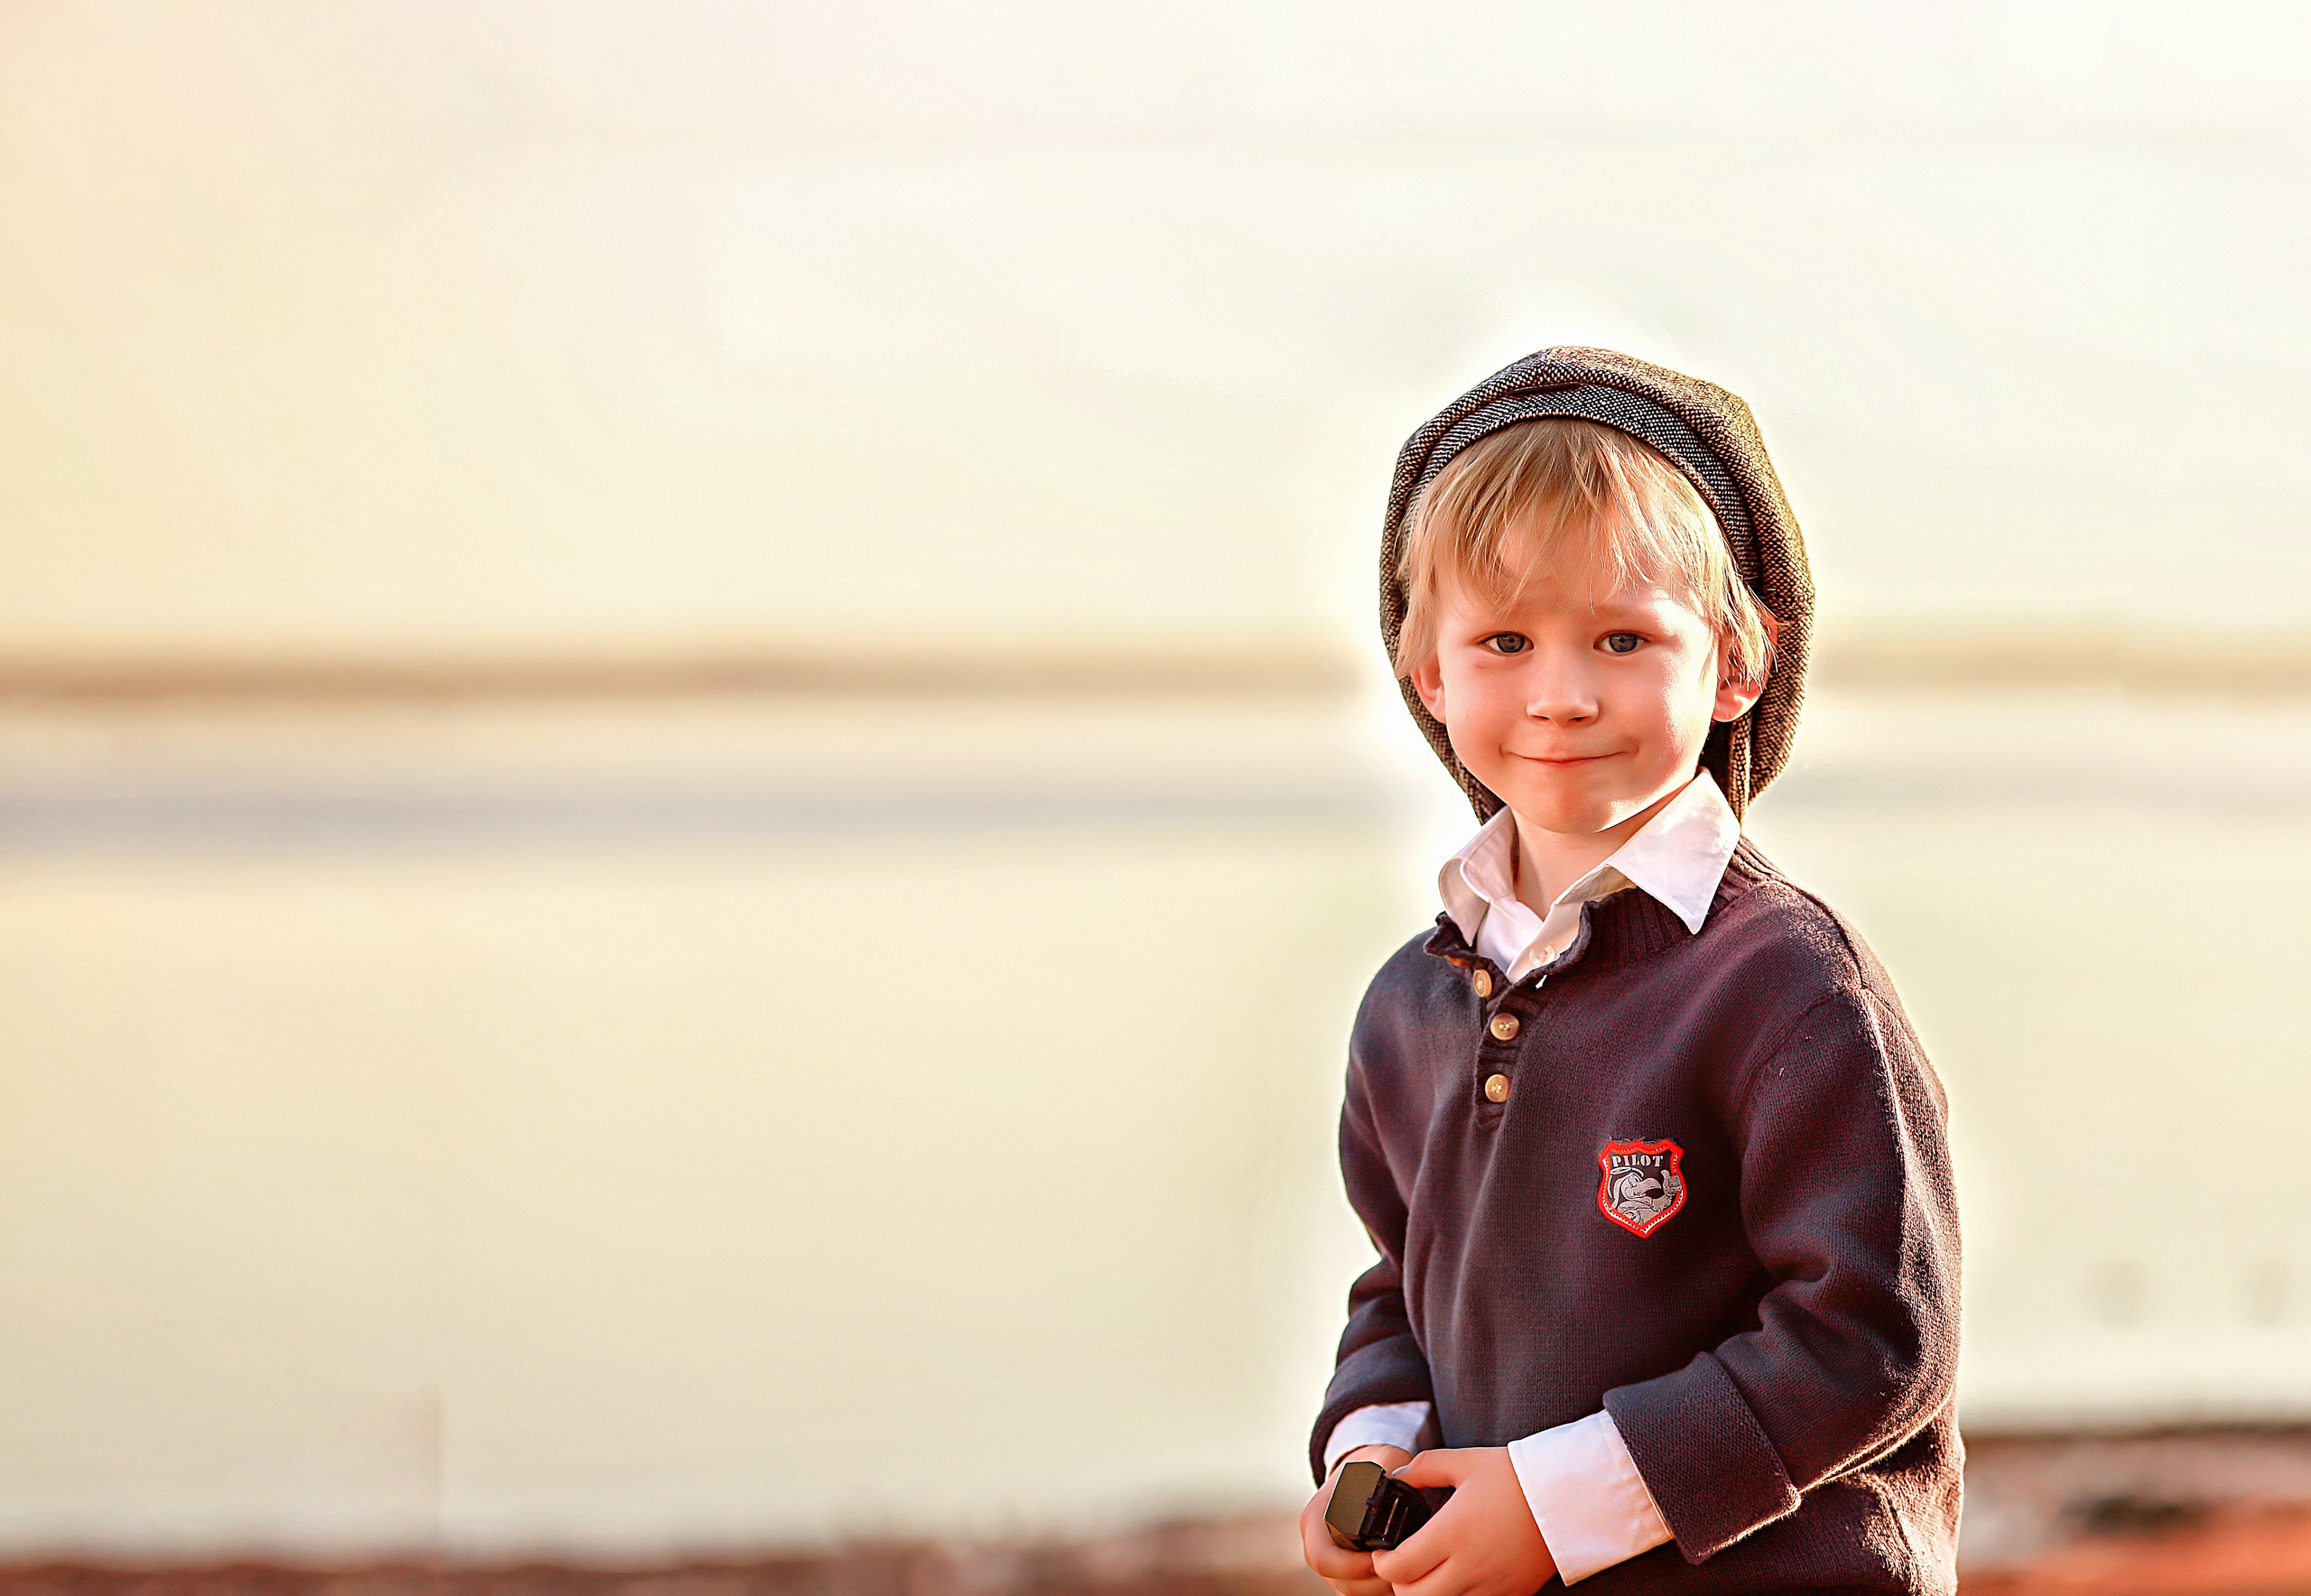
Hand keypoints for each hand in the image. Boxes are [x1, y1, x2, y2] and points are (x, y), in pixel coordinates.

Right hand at [1299, 1444, 1412, 1595]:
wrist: (1366, 1475)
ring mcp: (1331, 1562)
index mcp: (1316, 1518)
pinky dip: (1379, 1590)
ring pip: (1351, 1591)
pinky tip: (1401, 1578)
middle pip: (1339, 1581)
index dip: (1353, 1565)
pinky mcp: (1345, 1573)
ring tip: (1406, 1575)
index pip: (1323, 1557)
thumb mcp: (1382, 1459)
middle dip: (1373, 1581)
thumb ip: (1390, 1466)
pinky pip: (1360, 1593)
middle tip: (1402, 1570)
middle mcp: (1316, 1544)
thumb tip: (1397, 1482)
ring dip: (1378, 1589)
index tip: (1382, 1558)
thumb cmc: (1374, 1467)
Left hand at [1369, 1447, 1556, 1595]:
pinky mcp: (1509, 1595)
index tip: (1384, 1551)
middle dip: (1399, 1583)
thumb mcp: (1465, 1461)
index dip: (1382, 1562)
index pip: (1399, 1568)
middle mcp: (1468, 1566)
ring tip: (1428, 1573)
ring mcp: (1490, 1586)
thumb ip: (1424, 1468)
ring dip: (1426, 1593)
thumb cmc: (1515, 1477)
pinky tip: (1456, 1578)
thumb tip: (1398, 1478)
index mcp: (1452, 1533)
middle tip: (1402, 1564)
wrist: (1564, 1498)